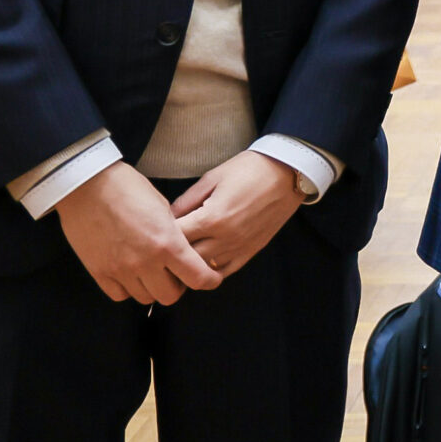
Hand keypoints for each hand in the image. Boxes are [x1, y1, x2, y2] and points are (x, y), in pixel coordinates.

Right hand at [57, 161, 222, 304]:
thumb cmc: (128, 188)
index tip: (211, 278)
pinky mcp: (99, 272)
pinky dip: (128, 289)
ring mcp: (120, 270)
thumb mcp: (163, 207)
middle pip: (170, 296)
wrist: (88, 185)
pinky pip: (120, 295)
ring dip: (152, 288)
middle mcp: (145, 262)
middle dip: (178, 287)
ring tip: (152, 272)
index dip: (209, 281)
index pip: (197, 277)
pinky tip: (130, 274)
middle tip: (176, 274)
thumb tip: (184, 250)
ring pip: (145, 298)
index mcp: (167, 243)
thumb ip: (175, 233)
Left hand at [171, 150, 304, 277]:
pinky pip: (225, 271)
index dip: (160, 235)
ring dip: (189, 264)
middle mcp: (224, 238)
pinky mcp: (251, 251)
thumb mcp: (212, 178)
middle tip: (161, 248)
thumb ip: (187, 200)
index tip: (153, 231)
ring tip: (179, 257)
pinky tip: (202, 262)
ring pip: (203, 269)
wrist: (287, 173)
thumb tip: (167, 218)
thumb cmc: (249, 170)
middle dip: (171, 254)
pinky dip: (210, 270)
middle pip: (186, 258)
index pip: (174, 237)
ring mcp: (239, 247)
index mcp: (211, 217)